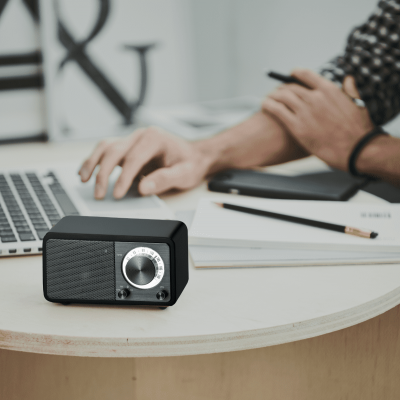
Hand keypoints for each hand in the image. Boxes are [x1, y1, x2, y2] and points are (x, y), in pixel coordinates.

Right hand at [79, 127, 212, 198]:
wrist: (194, 156)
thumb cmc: (189, 163)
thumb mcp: (184, 174)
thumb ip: (164, 179)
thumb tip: (143, 187)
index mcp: (154, 138)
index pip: (133, 159)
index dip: (123, 178)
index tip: (117, 195)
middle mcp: (141, 135)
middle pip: (114, 151)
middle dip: (104, 174)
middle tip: (100, 195)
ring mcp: (133, 140)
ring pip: (105, 147)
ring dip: (92, 163)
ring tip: (84, 180)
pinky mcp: (127, 147)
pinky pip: (106, 150)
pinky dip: (94, 160)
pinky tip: (86, 172)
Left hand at [262, 69, 373, 170]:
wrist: (356, 150)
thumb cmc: (358, 131)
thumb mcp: (358, 104)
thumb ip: (350, 90)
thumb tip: (348, 79)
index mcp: (329, 90)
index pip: (305, 75)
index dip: (294, 74)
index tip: (289, 75)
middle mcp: (315, 97)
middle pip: (290, 87)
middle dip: (281, 88)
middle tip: (276, 93)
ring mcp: (304, 111)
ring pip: (281, 96)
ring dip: (272, 96)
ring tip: (268, 99)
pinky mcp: (296, 126)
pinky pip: (276, 110)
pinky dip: (268, 105)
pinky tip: (263, 106)